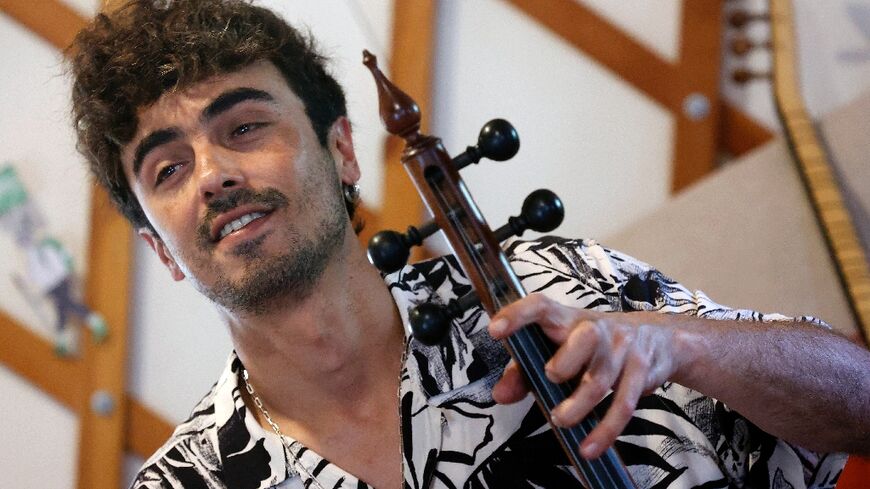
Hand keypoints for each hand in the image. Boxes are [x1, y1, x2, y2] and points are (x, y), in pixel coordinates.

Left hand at [487, 293, 686, 459]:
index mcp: (566, 318)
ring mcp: (621, 349)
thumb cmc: (591, 345)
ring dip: (578, 405)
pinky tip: (588, 448)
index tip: (495, 331)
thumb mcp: (559, 348)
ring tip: (560, 421)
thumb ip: (523, 371)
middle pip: (585, 338)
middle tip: (549, 377)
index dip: (517, 315)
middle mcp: (596, 328)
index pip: (540, 306)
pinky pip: (623, 405)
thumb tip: (500, 396)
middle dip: (565, 361)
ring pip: (601, 380)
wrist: (656, 338)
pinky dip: (604, 431)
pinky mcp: (641, 372)